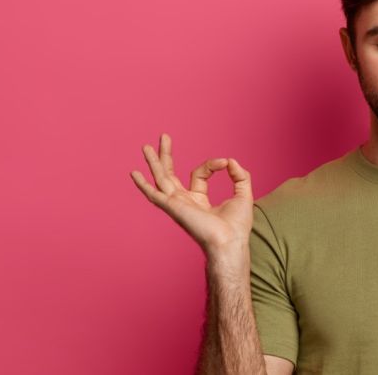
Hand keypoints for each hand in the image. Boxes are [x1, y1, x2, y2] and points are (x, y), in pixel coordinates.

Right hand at [129, 133, 253, 254]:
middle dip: (167, 155)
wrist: (230, 241)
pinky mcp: (173, 207)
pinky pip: (154, 194)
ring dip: (154, 162)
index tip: (225, 163)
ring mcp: (177, 204)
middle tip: (163, 137)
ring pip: (161, 178)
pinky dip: (143, 184)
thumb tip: (231, 161)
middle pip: (171, 173)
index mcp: (198, 199)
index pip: (199, 173)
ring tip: (146, 146)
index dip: (212, 164)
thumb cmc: (237, 226)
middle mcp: (184, 201)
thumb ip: (240, 175)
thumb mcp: (243, 194)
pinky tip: (134, 173)